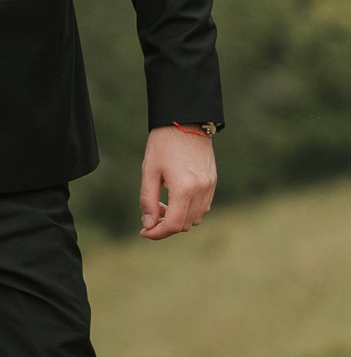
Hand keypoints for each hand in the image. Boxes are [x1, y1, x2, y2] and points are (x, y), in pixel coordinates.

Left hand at [138, 125, 215, 239]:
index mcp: (184, 188)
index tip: (144, 232)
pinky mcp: (213, 182)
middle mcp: (201, 190)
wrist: (186, 122)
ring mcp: (210, 187)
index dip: (157, 233)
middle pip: (185, 224)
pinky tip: (174, 200)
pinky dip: (188, 211)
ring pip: (195, 218)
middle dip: (165, 226)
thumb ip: (147, 200)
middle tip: (149, 215)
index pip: (174, 224)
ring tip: (160, 204)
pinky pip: (203, 207)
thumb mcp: (149, 172)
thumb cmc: (163, 145)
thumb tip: (148, 224)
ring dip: (177, 219)